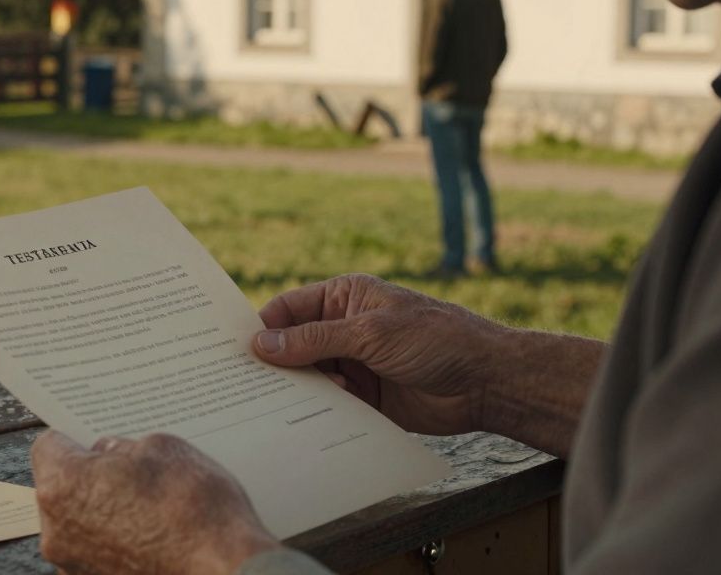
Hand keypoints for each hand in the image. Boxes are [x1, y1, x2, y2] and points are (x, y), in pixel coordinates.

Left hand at [31, 430, 280, 574]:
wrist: (228, 572)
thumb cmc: (195, 507)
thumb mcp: (162, 449)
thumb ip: (123, 448)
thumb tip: (109, 456)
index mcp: (63, 487)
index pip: (48, 447)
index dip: (74, 439)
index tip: (94, 442)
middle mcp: (57, 533)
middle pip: (60, 490)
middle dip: (89, 478)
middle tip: (129, 473)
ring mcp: (74, 568)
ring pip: (78, 525)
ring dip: (102, 513)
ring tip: (146, 509)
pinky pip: (96, 554)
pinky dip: (116, 544)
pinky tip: (151, 538)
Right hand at [255, 274, 506, 436]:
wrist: (486, 382)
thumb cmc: (436, 340)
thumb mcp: (370, 333)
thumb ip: (315, 340)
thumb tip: (262, 343)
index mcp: (343, 297)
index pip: (289, 310)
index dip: (262, 328)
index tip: (234, 350)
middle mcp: (343, 329)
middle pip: (293, 346)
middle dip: (275, 364)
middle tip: (243, 384)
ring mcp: (353, 364)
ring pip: (308, 378)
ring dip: (296, 391)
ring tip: (273, 407)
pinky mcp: (364, 397)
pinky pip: (329, 404)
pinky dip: (317, 412)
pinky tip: (302, 423)